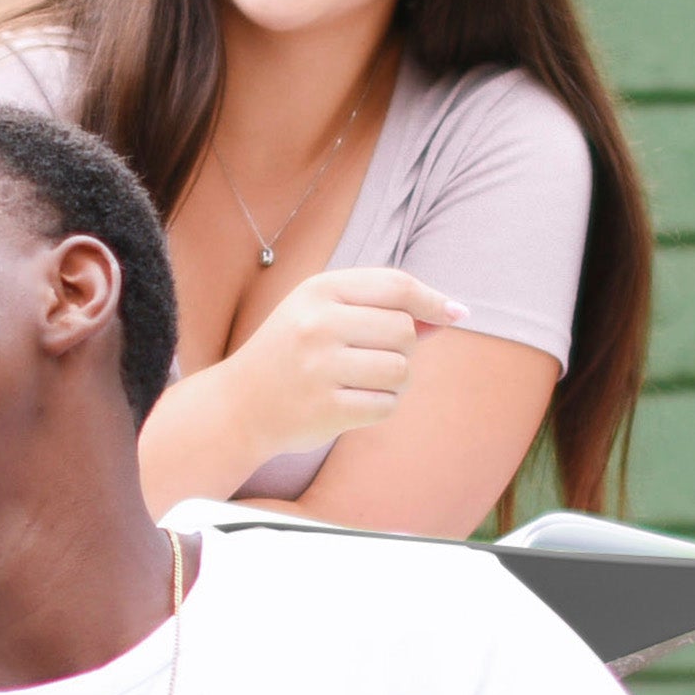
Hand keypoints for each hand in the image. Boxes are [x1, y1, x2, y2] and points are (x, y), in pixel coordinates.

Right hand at [198, 266, 463, 469]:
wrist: (237, 406)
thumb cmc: (289, 354)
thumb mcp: (322, 314)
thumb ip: (378, 309)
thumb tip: (448, 314)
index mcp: (317, 291)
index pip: (395, 286)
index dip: (433, 300)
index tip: (457, 313)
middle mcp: (317, 325)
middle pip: (404, 330)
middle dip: (404, 348)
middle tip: (375, 359)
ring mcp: (320, 368)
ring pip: (401, 370)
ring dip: (395, 382)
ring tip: (364, 383)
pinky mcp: (326, 409)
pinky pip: (386, 406)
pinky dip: (380, 407)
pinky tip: (352, 404)